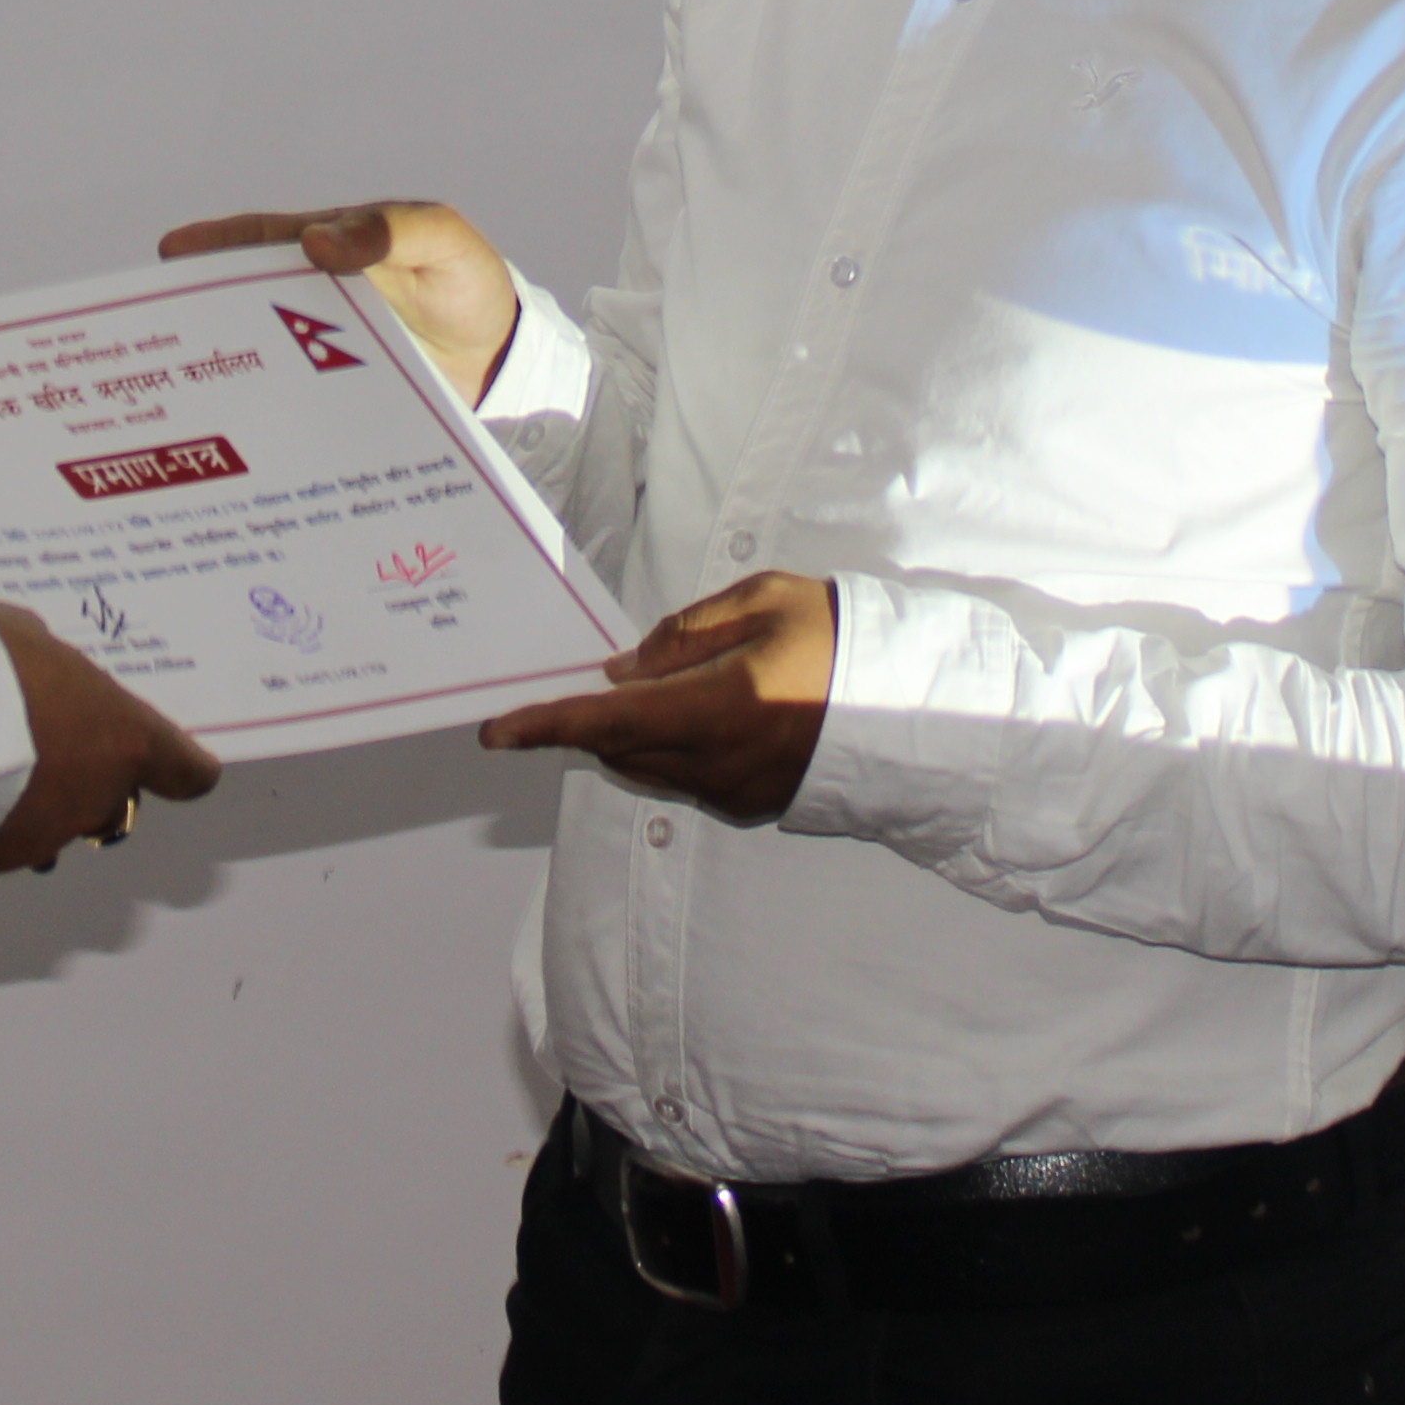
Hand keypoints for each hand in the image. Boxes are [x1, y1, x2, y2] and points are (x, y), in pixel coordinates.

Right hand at [0, 604, 222, 873]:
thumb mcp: (23, 636)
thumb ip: (49, 663)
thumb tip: (41, 670)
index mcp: (123, 739)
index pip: (185, 771)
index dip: (186, 769)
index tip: (187, 768)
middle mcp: (96, 797)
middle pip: (113, 801)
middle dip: (88, 779)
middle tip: (48, 742)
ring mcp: (45, 835)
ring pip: (54, 823)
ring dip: (35, 800)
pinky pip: (3, 837)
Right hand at [154, 198, 520, 398]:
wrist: (504, 359)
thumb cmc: (469, 283)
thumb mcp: (443, 240)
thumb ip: (390, 230)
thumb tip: (315, 239)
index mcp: (327, 249)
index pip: (258, 244)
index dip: (211, 247)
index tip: (168, 255)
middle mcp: (310, 302)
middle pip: (241, 306)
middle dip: (195, 318)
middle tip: (149, 337)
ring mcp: (317, 355)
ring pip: (256, 360)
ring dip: (221, 375)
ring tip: (176, 400)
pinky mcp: (331, 402)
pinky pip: (288, 405)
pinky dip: (260, 418)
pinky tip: (233, 446)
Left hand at [481, 572, 834, 823]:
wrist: (909, 702)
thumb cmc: (834, 635)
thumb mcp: (760, 601)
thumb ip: (685, 633)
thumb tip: (625, 669)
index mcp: (715, 708)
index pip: (606, 723)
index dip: (545, 727)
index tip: (495, 731)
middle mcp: (715, 762)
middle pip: (619, 748)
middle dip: (587, 721)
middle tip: (578, 683)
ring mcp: (733, 790)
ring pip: (648, 766)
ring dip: (627, 734)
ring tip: (643, 689)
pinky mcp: (749, 802)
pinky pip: (683, 777)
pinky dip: (666, 747)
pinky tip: (692, 710)